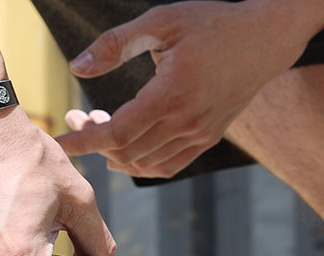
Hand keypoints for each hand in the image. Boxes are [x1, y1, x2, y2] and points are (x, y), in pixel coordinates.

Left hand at [56, 1, 304, 177]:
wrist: (264, 42)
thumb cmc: (211, 23)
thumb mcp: (161, 21)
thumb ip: (116, 44)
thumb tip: (78, 68)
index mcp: (171, 94)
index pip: (117, 132)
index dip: (83, 141)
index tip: (59, 142)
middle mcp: (187, 123)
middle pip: (127, 152)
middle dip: (94, 142)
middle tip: (77, 117)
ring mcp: (199, 135)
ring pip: (146, 164)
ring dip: (117, 154)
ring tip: (100, 126)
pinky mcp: (207, 139)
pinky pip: (168, 165)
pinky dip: (142, 164)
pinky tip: (127, 148)